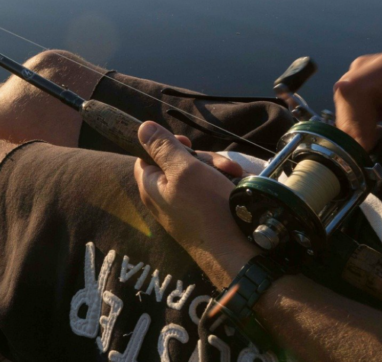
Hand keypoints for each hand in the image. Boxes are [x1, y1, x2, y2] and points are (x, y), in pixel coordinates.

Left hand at [133, 121, 254, 287]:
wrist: (239, 254)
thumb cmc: (208, 210)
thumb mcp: (184, 170)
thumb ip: (162, 147)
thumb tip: (141, 127)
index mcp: (150, 186)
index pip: (146, 156)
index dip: (165, 144)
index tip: (187, 143)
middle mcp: (163, 198)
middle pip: (177, 163)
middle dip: (202, 158)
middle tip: (223, 165)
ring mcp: (183, 209)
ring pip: (197, 176)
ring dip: (217, 170)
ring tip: (236, 175)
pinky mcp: (203, 217)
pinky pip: (210, 192)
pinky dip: (223, 185)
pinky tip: (237, 187)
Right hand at [333, 49, 381, 173]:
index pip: (354, 91)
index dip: (353, 123)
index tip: (366, 154)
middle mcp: (367, 67)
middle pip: (344, 103)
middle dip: (353, 135)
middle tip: (374, 165)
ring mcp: (359, 76)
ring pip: (342, 110)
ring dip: (355, 135)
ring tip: (378, 155)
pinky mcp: (358, 88)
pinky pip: (348, 113)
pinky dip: (358, 131)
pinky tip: (376, 142)